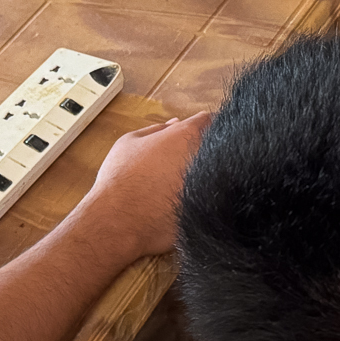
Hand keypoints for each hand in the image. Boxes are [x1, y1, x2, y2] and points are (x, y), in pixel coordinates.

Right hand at [76, 113, 211, 259]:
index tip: (196, 132)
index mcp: (186, 135)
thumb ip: (157, 129)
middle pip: (218, 146)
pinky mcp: (210, 208)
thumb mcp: (129, 142)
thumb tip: (175, 124)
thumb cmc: (120, 178)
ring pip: (220, 172)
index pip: (210, 120)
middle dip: (207, 148)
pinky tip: (184, 200)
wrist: (119, 220)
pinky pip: (214, 197)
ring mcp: (210, 184)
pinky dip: (205, 196)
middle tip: (186, 157)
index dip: (203, 125)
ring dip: (207, 172)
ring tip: (182, 181)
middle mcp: (204, 157)